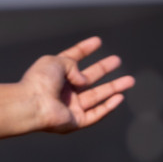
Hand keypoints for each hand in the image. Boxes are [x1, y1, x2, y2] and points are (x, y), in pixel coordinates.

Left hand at [0, 36, 134, 139]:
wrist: (32, 103)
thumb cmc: (39, 81)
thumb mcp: (55, 61)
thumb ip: (73, 64)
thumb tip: (84, 80)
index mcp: (54, 74)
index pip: (72, 59)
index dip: (84, 49)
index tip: (97, 41)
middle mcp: (62, 90)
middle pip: (87, 79)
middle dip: (103, 69)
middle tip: (117, 60)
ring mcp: (69, 106)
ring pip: (96, 97)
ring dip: (114, 88)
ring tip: (130, 80)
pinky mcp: (75, 121)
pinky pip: (95, 114)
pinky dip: (108, 106)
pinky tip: (120, 97)